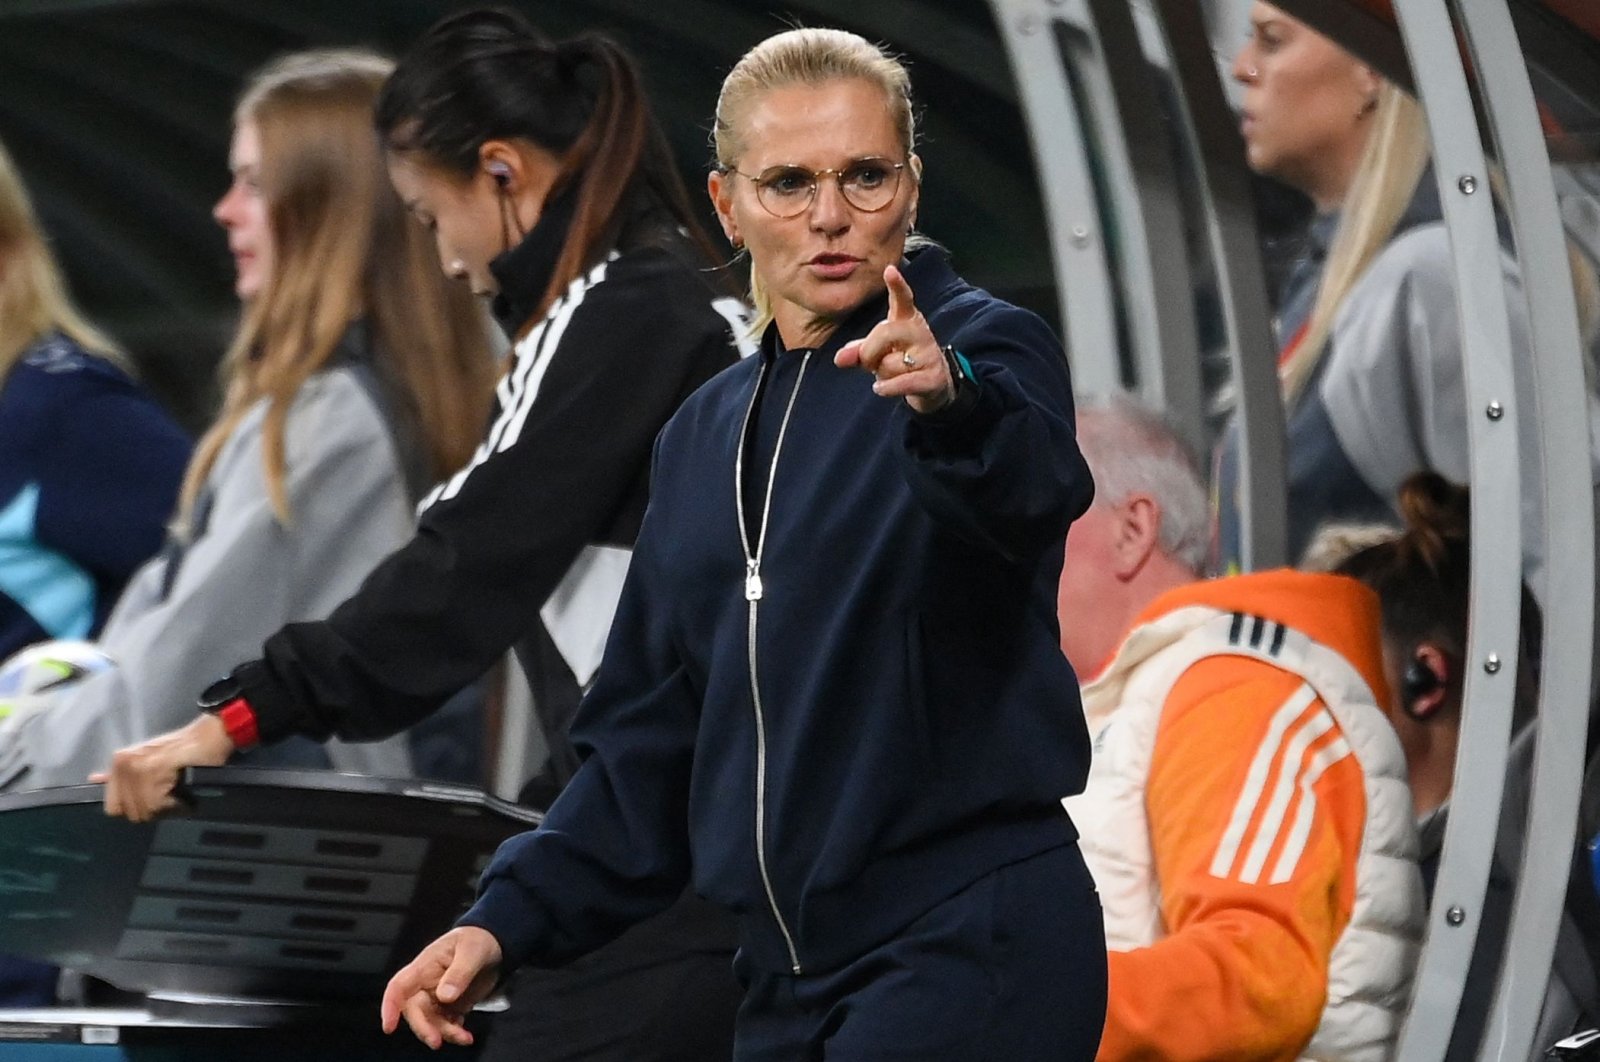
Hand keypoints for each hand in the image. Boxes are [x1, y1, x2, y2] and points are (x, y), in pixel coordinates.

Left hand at [92, 714, 233, 822]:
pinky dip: (176, 806)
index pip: (113, 807)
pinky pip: (160, 805)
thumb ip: (120, 773)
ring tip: (178, 795)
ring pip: (146, 810)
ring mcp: (138, 767)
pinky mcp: (155, 771)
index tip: (153, 799)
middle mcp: (124, 764)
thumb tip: (94, 780)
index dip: (135, 808)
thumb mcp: (144, 758)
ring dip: (167, 809)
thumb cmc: (181, 748)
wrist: (208, 735)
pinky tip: (184, 795)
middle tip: (170, 797)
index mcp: (118, 762)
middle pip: (131, 812)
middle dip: (153, 810)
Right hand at [380, 926, 502, 1048]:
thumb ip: (459, 972)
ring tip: (464, 1038)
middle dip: (423, 1028)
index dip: (390, 1006)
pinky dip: (454, 1033)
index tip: (389, 1027)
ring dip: (444, 1033)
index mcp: (424, 966)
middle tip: (437, 1042)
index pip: (399, 986)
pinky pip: (446, 1024)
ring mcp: (437, 997)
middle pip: (414, 1011)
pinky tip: (466, 1035)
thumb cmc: (476, 940)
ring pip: (431, 1022)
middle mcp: (426, 984)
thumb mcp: (472, 950)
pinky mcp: (451, 1006)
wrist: (493, 944)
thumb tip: (444, 996)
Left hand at [835, 264, 953, 413]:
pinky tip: (880, 388)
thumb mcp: (876, 353)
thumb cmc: (900, 361)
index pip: (901, 298)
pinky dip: (887, 387)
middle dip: (869, 352)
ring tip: (892, 375)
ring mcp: (928, 353)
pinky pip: (902, 382)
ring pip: (890, 363)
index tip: (890, 270)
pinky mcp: (933, 377)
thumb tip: (839, 358)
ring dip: (882, 375)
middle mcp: (919, 331)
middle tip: (871, 364)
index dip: (896, 285)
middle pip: (885, 332)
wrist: (933, 386)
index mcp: (905, 319)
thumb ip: (856, 351)